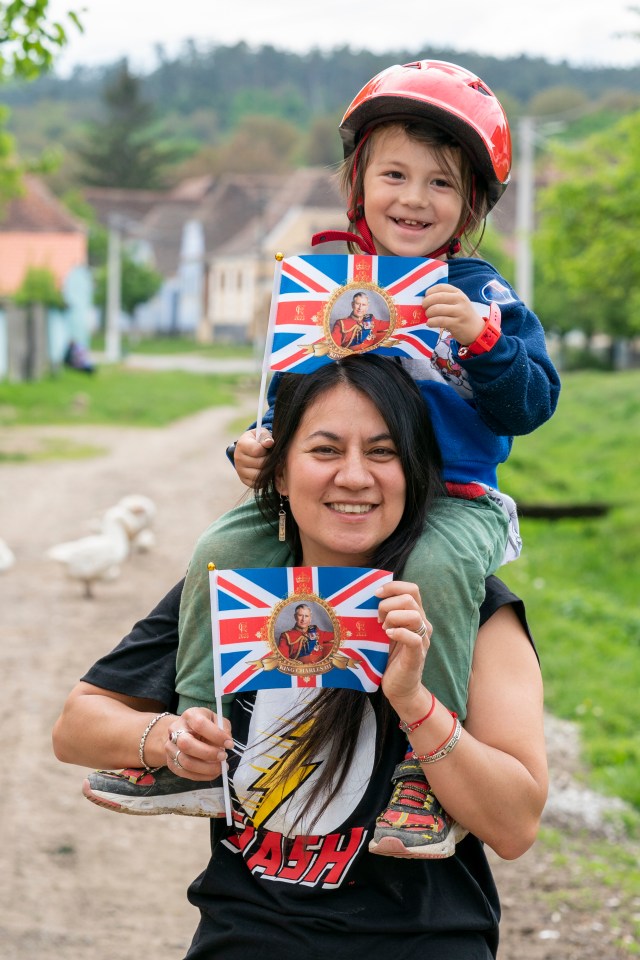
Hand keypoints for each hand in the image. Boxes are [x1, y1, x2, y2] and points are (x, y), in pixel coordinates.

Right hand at [165, 707, 232, 781]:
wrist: (183, 732)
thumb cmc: (204, 726)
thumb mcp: (216, 720)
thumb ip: (223, 728)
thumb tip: (227, 743)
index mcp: (190, 716)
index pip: (200, 724)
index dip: (216, 735)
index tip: (230, 744)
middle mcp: (176, 730)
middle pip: (186, 744)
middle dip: (208, 753)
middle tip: (224, 757)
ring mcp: (171, 747)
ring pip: (185, 762)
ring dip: (206, 768)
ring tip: (221, 767)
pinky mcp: (171, 762)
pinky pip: (185, 773)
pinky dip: (202, 776)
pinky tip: (213, 772)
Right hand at [234, 428, 273, 487]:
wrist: (250, 449)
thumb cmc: (258, 440)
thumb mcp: (261, 434)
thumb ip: (266, 437)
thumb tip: (269, 443)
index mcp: (242, 445)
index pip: (257, 450)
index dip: (266, 449)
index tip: (267, 448)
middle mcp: (238, 458)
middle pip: (260, 464)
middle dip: (268, 460)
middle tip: (270, 457)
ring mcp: (240, 470)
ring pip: (259, 475)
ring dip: (267, 470)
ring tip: (268, 464)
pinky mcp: (244, 479)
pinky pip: (257, 483)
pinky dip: (264, 479)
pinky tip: (265, 471)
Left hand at [376, 580, 432, 708]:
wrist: (400, 687)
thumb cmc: (390, 657)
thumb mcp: (386, 631)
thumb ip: (384, 615)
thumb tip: (366, 598)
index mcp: (415, 615)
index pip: (412, 589)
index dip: (393, 586)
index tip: (376, 594)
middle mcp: (422, 624)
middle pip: (410, 598)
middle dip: (388, 604)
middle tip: (377, 619)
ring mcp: (422, 639)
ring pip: (414, 615)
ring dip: (393, 618)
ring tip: (383, 629)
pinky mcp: (417, 655)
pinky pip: (414, 638)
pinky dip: (399, 633)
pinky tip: (388, 635)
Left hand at [422, 283, 484, 345]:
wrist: (476, 330)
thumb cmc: (462, 315)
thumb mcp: (457, 303)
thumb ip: (444, 299)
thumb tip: (424, 299)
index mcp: (458, 293)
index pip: (440, 287)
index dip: (430, 292)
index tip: (425, 297)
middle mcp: (460, 300)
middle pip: (437, 297)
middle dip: (427, 303)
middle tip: (425, 308)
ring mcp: (459, 312)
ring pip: (437, 309)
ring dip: (428, 313)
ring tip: (428, 317)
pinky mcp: (457, 323)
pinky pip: (439, 321)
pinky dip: (431, 322)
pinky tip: (429, 324)